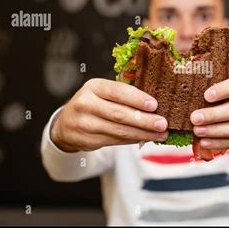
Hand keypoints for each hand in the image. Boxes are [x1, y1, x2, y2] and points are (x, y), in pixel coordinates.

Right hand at [51, 78, 167, 152]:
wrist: (66, 124)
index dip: (137, 98)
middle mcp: (86, 104)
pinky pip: (116, 141)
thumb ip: (123, 95)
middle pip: (119, 114)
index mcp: (93, 86)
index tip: (154, 105)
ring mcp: (85, 124)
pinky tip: (146, 138)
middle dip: (144, 120)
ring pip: (119, 131)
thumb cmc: (93, 103)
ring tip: (161, 134)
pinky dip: (134, 140)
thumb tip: (155, 104)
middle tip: (163, 123)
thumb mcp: (102, 92)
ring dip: (143, 133)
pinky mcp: (87, 140)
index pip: (117, 92)